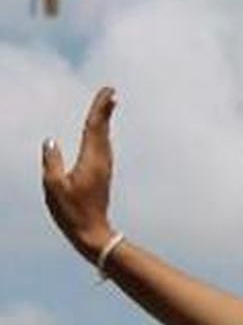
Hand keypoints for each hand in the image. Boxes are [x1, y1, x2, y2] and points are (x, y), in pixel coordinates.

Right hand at [42, 87, 118, 256]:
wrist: (93, 233)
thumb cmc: (71, 212)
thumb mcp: (54, 186)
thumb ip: (52, 162)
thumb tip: (50, 140)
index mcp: (91, 161)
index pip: (95, 128)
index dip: (100, 108)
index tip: (109, 92)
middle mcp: (101, 162)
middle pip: (103, 130)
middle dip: (105, 109)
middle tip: (110, 91)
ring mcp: (103, 169)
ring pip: (104, 138)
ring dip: (104, 120)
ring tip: (109, 104)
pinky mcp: (101, 175)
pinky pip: (102, 147)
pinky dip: (101, 134)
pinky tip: (100, 132)